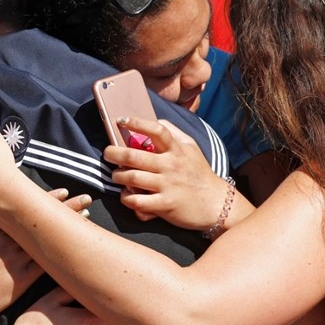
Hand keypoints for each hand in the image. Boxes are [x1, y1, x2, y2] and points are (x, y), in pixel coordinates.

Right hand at [0, 190, 92, 324]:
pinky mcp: (24, 278)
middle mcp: (9, 240)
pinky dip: (63, 254)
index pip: (25, 208)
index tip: (64, 192)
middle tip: (86, 198)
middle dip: (67, 207)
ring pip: (49, 240)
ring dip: (69, 227)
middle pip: (42, 220)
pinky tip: (77, 246)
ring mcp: (18, 259)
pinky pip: (48, 264)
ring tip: (87, 216)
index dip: (47, 199)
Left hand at [103, 116, 231, 230]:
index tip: (121, 120)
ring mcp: (167, 185)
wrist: (217, 204)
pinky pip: (137, 202)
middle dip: (114, 153)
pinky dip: (126, 198)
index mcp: (176, 150)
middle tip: (108, 154)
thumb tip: (155, 119)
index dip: (137, 123)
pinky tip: (126, 196)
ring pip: (132, 178)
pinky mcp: (165, 205)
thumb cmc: (199, 174)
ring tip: (117, 176)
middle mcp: (170, 165)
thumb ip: (174, 133)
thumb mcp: (192, 148)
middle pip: (134, 156)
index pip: (157, 130)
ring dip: (118, 176)